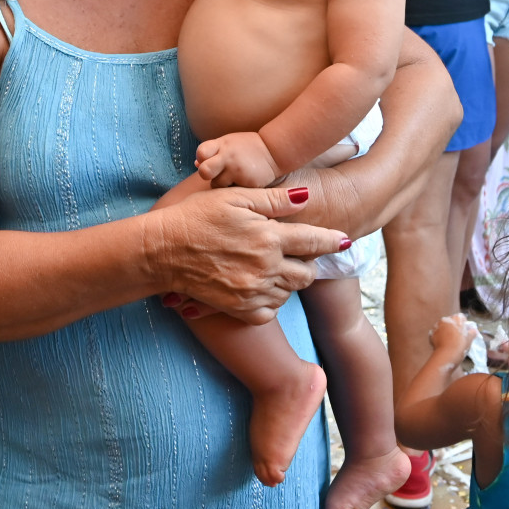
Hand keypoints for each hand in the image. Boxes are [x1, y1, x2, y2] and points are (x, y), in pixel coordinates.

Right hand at [151, 185, 347, 323]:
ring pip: (290, 292)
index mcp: (269, 237)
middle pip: (307, 273)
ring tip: (273, 264)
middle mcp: (266, 267)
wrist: (163, 251)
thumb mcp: (235, 198)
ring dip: (289, 279)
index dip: (333, 240)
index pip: (314, 241)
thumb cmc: (196, 216)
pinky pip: (271, 310)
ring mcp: (253, 291)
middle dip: (309, 262)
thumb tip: (308, 197)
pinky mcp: (239, 309)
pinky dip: (272, 299)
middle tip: (297, 252)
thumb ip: (275, 200)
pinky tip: (260, 283)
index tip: (344, 240)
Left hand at [196, 130, 279, 187]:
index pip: (201, 152)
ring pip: (217, 185)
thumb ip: (213, 152)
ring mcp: (237, 170)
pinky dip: (234, 190)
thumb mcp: (229, 143)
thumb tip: (196, 163)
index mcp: (223, 144)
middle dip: (207, 175)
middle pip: (204, 171)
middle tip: (217, 175)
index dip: (202, 159)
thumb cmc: (248, 148)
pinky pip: (232, 192)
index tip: (210, 161)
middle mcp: (228, 156)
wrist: (274, 151)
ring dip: (222, 184)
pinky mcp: (247, 183)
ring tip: (233, 179)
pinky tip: (242, 183)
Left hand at [429, 313, 477, 362]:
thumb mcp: (469, 339)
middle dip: (454, 326)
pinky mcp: (431, 332)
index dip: (463, 323)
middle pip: (451, 321)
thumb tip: (474, 330)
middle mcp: (446, 319)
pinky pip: (436, 332)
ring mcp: (437, 325)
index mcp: (456, 319)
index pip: (461, 317)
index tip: (464, 331)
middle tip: (457, 336)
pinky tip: (443, 343)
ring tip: (449, 341)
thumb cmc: (460, 346)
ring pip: (443, 326)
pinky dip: (439, 336)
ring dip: (445, 330)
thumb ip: (472, 333)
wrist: (447, 354)